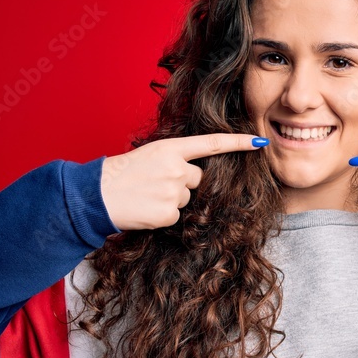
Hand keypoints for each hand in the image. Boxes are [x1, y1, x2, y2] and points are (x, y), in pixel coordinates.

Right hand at [101, 134, 267, 230]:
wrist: (97, 195)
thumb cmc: (122, 174)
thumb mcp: (149, 156)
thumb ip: (175, 159)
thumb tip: (195, 174)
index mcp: (170, 148)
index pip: (212, 144)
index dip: (238, 142)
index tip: (260, 142)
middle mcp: (175, 167)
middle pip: (198, 178)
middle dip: (183, 183)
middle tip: (155, 183)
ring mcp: (173, 191)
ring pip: (187, 198)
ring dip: (172, 199)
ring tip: (147, 195)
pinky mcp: (169, 212)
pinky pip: (177, 216)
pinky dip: (164, 215)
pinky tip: (147, 209)